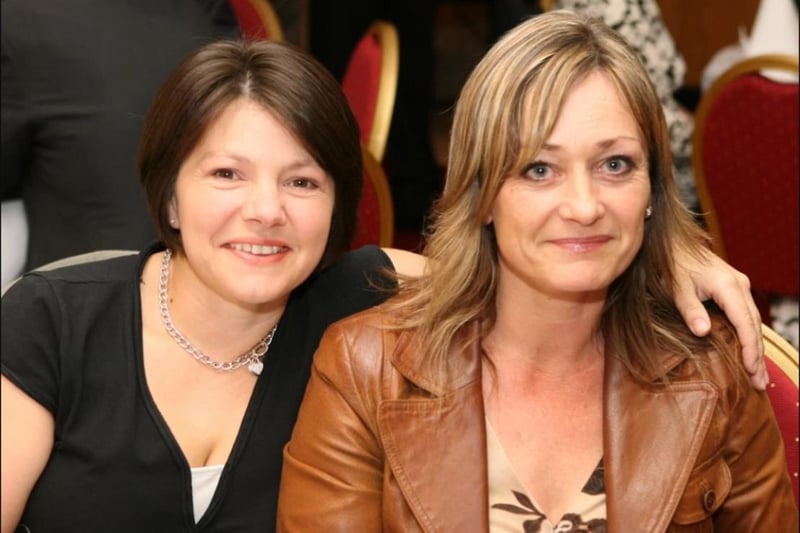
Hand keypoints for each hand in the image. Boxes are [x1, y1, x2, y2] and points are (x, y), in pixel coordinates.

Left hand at [672, 247, 767, 389]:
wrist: (673, 244)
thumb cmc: (673, 265)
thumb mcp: (677, 287)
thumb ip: (690, 309)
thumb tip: (703, 332)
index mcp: (728, 286)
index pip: (745, 323)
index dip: (750, 348)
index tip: (751, 370)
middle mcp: (740, 286)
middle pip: (754, 326)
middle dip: (758, 355)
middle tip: (759, 383)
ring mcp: (740, 286)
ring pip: (753, 322)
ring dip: (756, 348)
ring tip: (758, 376)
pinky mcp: (734, 289)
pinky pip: (746, 316)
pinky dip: (749, 336)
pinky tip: (749, 352)